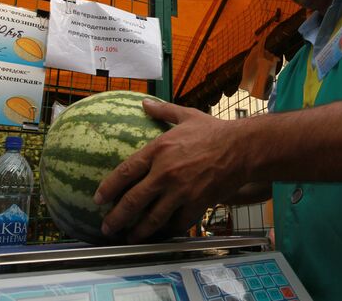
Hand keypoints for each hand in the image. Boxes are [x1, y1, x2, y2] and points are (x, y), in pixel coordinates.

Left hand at [93, 99, 248, 242]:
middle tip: (107, 227)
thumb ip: (163, 110)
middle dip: (117, 217)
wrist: (242, 148)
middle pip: (133, 201)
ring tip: (130, 237)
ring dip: (139, 231)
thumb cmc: (214, 130)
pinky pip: (178, 223)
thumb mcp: (186, 115)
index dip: (109, 188)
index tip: (98, 199)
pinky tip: (162, 233)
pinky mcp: (197, 204)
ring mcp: (181, 191)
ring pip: (153, 218)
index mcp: (159, 150)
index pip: (126, 172)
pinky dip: (168, 230)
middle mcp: (165, 173)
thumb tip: (145, 102)